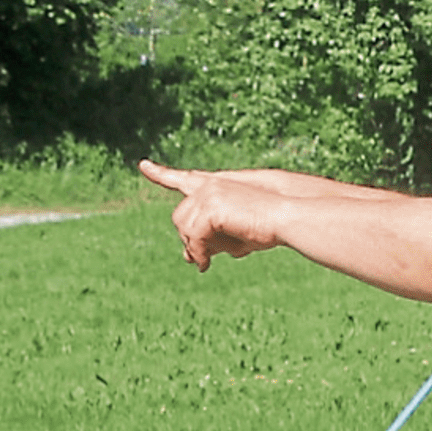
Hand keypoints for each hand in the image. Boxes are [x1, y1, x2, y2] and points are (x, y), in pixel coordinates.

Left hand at [137, 159, 284, 271]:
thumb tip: (186, 257)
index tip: (143, 165)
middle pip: (180, 218)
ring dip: (195, 248)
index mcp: (216, 185)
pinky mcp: (210, 204)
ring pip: (183, 228)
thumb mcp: (234, 235)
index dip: (161, 173)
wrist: (288, 216)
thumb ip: (210, 241)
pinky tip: (206, 264)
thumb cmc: (268, 226)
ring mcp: (208, 192)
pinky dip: (197, 252)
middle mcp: (209, 184)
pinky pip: (192, 236)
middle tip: (203, 262)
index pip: (183, 179)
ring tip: (210, 261)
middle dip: (189, 241)